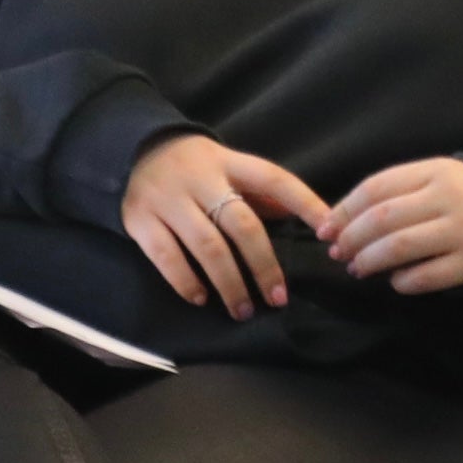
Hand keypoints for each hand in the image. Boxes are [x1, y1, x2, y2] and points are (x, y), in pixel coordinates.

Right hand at [120, 135, 332, 319]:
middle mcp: (200, 179)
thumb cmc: (195, 168)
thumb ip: (263, 194)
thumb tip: (311, 222)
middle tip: (278, 298)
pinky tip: (202, 298)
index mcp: (229, 163)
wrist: (134, 152)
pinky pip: (166, 256)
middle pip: (241, 224)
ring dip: (229, 283)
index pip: (275, 181)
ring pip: (207, 246)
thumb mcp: (229, 167)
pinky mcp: (140, 219)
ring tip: (243, 309)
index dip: (305, 204)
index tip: (329, 233)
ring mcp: (168, 199)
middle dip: (264, 265)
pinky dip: (186, 281)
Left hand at [318, 157, 462, 293]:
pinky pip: (423, 277)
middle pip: (382, 218)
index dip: (344, 211)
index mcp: (437, 171)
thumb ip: (395, 195)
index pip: (376, 188)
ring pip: (398, 247)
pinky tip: (395, 280)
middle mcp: (450, 198)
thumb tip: (338, 224)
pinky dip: (401, 282)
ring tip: (358, 268)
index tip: (325, 230)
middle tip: (339, 253)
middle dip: (351, 239)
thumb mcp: (435, 182)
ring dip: (369, 261)